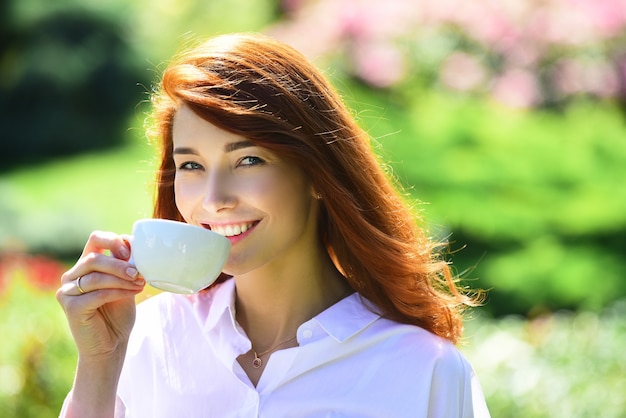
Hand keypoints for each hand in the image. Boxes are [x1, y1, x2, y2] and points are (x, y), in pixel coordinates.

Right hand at [56, 231, 145, 361]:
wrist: (111, 346)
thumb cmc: (118, 315)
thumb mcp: (126, 285)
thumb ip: (126, 266)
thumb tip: (132, 244)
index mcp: (85, 265)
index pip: (95, 239)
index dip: (113, 241)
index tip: (131, 252)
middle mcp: (72, 276)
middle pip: (94, 258)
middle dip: (120, 264)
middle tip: (139, 273)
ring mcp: (67, 291)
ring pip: (96, 276)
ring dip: (122, 279)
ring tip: (140, 285)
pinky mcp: (71, 307)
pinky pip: (97, 294)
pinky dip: (118, 292)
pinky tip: (132, 293)